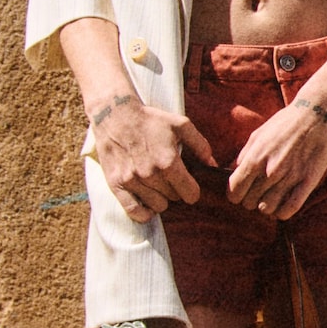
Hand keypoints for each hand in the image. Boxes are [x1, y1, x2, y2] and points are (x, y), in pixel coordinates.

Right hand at [92, 97, 214, 220]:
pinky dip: (143, 212)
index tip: (189, 183)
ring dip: (160, 198)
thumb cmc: (150, 120)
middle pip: (174, 199)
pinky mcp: (116, 184)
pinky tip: (146, 201)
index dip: (193, 189)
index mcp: (168, 162)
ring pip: (157, 207)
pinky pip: (134, 212)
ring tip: (156, 183)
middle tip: (169, 176)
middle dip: (175, 189)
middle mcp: (150, 174)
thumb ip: (200, 145)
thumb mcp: (180, 125)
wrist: (114, 114)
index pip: (190, 194)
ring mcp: (132, 181)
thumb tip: (212, 165)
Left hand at [227, 100, 326, 218]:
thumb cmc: (284, 124)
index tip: (241, 192)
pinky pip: (289, 209)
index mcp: (255, 158)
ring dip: (267, 206)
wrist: (315, 115)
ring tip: (272, 197)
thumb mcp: (257, 135)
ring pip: (267, 209)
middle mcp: (270, 171)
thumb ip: (244, 155)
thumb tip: (235, 173)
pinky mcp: (307, 182)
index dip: (235, 195)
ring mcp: (289, 178)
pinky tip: (283, 204)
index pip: (234, 191)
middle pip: (249, 203)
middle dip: (251, 199)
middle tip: (259, 192)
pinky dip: (282, 212)